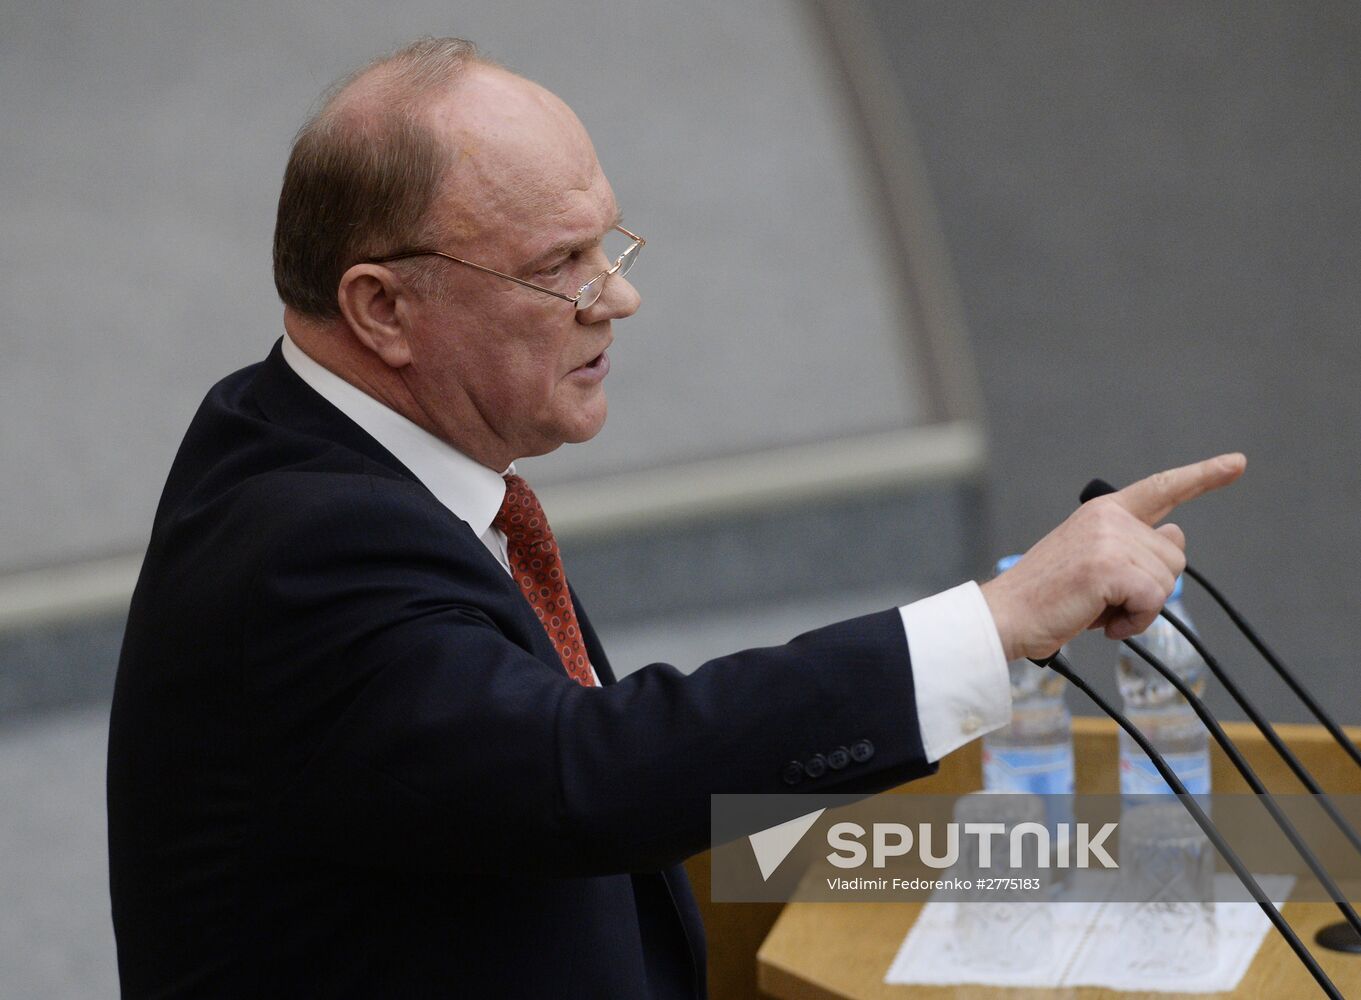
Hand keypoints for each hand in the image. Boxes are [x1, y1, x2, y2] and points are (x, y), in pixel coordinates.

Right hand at [979, 453, 1246, 661]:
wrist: (1007, 615)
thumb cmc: (1046, 595)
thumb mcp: (1091, 557)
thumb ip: (1132, 545)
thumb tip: (1176, 536)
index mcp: (1104, 510)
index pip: (1162, 487)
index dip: (1203, 476)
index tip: (1237, 463)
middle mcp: (1110, 518)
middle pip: (1174, 555)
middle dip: (1150, 586)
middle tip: (1105, 598)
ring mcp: (1111, 541)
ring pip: (1167, 581)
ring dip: (1140, 608)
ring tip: (1098, 609)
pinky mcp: (1111, 569)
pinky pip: (1154, 601)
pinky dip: (1134, 622)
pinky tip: (1104, 623)